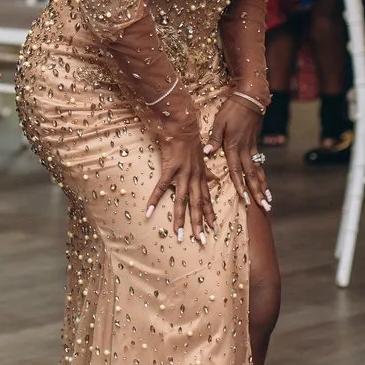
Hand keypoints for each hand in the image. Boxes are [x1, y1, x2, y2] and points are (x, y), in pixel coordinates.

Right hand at [145, 126, 215, 240]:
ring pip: (183, 200)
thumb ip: (207, 170)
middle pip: (197, 203)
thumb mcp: (202, 156)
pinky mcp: (169, 168)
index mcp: (201, 175)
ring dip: (181, 218)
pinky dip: (155, 200)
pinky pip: (162, 187)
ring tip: (179, 234)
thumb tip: (214, 178)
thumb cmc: (190, 139)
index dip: (210, 213)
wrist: (181, 124)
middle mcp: (194, 176)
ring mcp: (182, 173)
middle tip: (201, 240)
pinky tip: (149, 212)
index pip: (207, 198)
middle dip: (200, 223)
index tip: (213, 228)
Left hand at [212, 92, 270, 212]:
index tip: (245, 199)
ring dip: (263, 187)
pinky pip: (259, 163)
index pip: (236, 170)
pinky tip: (265, 184)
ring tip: (268, 200)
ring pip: (258, 171)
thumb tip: (206, 152)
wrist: (250, 98)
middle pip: (251, 175)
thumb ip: (214, 139)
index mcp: (233, 146)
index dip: (240, 185)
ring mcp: (252, 148)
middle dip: (257, 192)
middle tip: (264, 207)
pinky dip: (262, 175)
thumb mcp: (219, 122)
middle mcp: (244, 150)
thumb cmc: (232, 109)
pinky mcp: (255, 144)